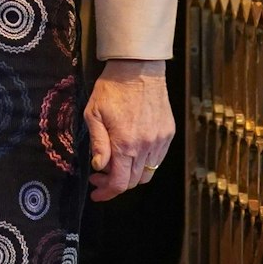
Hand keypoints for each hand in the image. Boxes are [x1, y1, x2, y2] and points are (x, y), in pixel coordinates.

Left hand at [83, 59, 172, 200]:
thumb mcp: (94, 114)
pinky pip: (157, 159)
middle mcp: (147, 147)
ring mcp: (160, 142)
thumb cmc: (112, 89)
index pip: (120, 182)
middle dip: (114, 184)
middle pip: (134, 181)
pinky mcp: (168, 134)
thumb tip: (99, 167)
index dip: (107, 192)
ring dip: (130, 175)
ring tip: (115, 165)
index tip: (96, 193)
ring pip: (147, 173)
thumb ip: (98, 143)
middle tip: (99, 176)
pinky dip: (144, 163)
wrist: (138, 69)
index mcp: (126, 144)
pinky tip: (131, 153)